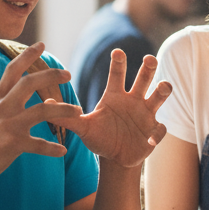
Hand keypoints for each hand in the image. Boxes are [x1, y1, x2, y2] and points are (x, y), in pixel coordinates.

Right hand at [0, 42, 81, 185]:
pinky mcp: (12, 145)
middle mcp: (2, 108)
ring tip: (78, 111)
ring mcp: (7, 126)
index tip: (41, 44)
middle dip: (50, 75)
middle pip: (28, 83)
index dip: (27, 56)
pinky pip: (39, 144)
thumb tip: (33, 97)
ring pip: (42, 110)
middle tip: (68, 74)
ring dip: (64, 109)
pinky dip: (52, 148)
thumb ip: (8, 104)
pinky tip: (61, 151)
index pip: (12, 71)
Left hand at [52, 49, 171, 167]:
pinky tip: (150, 139)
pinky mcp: (154, 131)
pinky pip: (160, 128)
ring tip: (163, 87)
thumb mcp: (83, 128)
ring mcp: (146, 114)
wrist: (116, 158)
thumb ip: (67, 117)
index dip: (118, 62)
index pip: (117, 74)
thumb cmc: (100, 137)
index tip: (117, 51)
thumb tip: (44, 104)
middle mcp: (133, 100)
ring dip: (163, 89)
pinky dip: (157, 133)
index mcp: (115, 96)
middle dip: (148, 67)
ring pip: (159, 95)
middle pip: (144, 77)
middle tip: (149, 59)